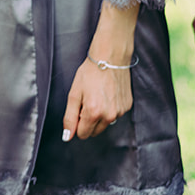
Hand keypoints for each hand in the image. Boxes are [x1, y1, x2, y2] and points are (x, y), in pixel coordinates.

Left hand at [63, 9, 135, 140]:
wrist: (110, 57)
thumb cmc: (90, 73)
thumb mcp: (74, 94)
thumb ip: (69, 118)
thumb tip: (67, 137)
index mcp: (94, 113)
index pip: (82, 134)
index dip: (77, 123)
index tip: (79, 109)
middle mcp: (109, 115)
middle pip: (94, 132)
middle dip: (88, 121)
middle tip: (87, 101)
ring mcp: (120, 112)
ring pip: (105, 124)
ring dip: (99, 115)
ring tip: (98, 96)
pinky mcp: (127, 106)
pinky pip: (115, 115)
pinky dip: (109, 108)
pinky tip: (107, 94)